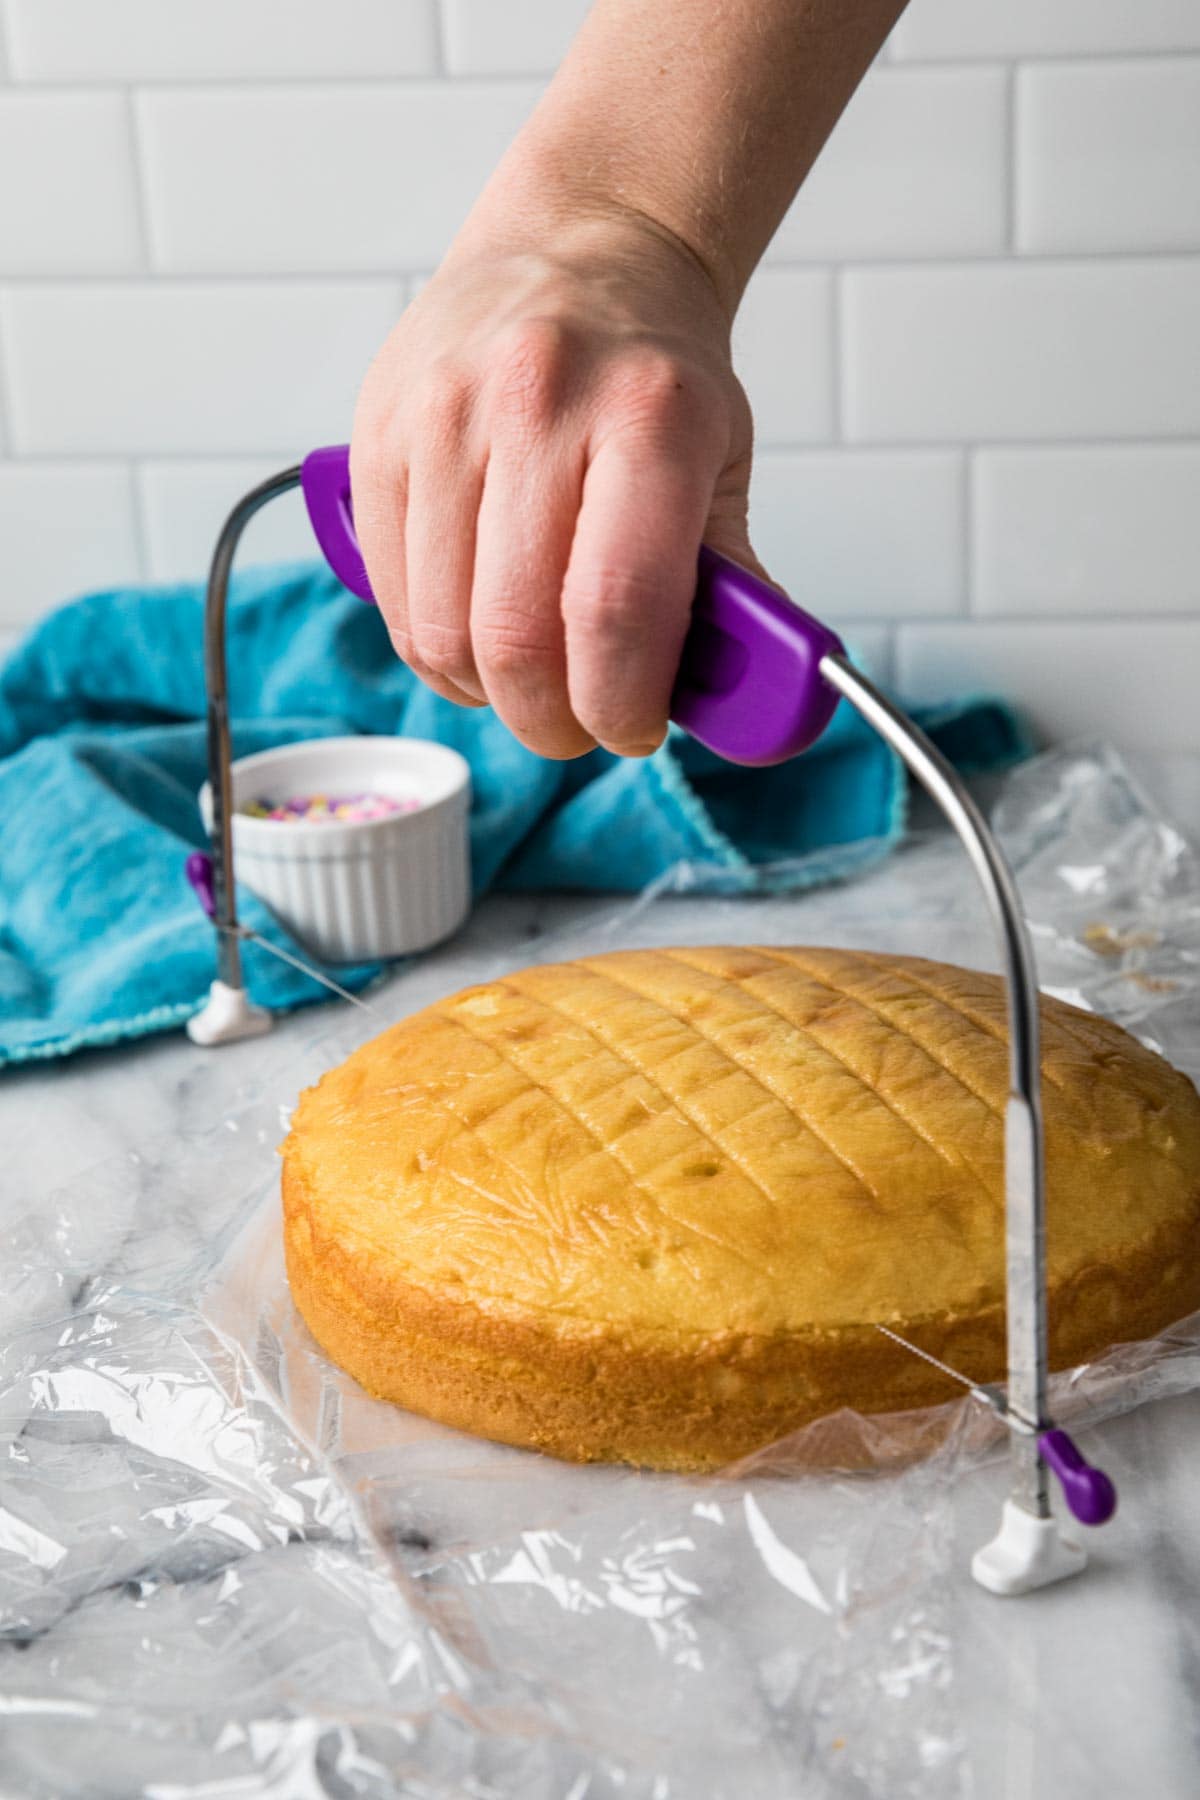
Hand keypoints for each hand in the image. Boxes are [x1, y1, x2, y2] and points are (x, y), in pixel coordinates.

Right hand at [351, 212, 765, 758]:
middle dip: (552, 720)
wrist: (576, 250)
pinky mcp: (375, 436)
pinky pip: (392, 598)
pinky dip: (436, 648)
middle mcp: (536, 403)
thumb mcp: (721, 461)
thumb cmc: (653, 372)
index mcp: (649, 416)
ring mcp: (442, 416)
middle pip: (516, 639)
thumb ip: (730, 590)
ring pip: (441, 635)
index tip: (634, 727)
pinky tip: (477, 629)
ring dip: (488, 694)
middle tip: (580, 721)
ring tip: (529, 676)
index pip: (617, 608)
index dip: (622, 704)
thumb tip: (747, 711)